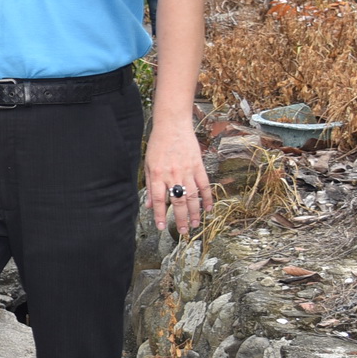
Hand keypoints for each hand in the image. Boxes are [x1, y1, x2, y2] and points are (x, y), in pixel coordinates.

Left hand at [146, 119, 211, 234]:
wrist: (172, 125)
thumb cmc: (158, 144)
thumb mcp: (148, 164)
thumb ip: (149, 184)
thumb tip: (149, 205)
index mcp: (157, 174)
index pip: (158, 199)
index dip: (160, 215)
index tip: (162, 227)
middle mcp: (172, 174)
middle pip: (178, 202)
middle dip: (181, 219)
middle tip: (183, 232)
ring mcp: (187, 170)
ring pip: (192, 196)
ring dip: (195, 212)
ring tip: (195, 225)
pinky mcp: (198, 166)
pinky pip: (204, 185)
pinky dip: (207, 198)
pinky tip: (208, 209)